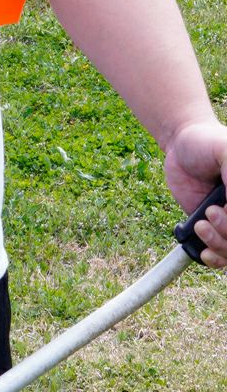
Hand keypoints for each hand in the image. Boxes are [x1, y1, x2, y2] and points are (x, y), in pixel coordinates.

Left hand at [164, 120, 226, 267]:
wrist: (179, 144)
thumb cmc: (206, 142)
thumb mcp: (225, 150)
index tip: (225, 206)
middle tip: (211, 212)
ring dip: (220, 244)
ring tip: (201, 224)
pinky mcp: (213, 227)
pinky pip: (222, 254)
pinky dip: (215, 258)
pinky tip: (205, 253)